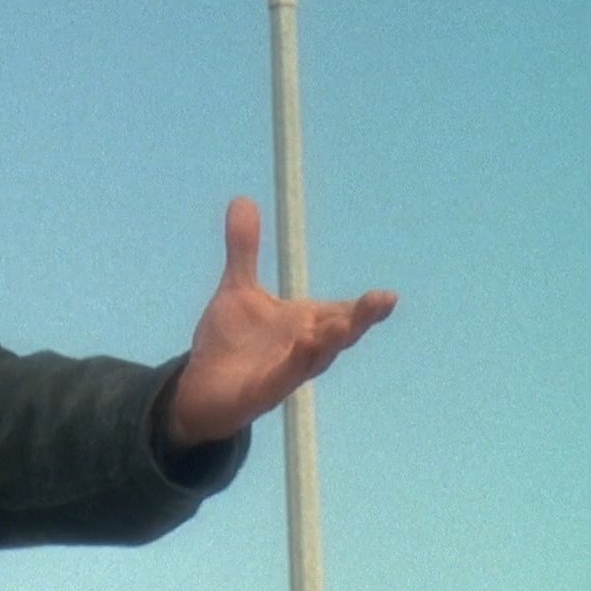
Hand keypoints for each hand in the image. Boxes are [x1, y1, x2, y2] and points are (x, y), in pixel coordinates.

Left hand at [166, 197, 396, 447]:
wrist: (202, 388)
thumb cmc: (231, 341)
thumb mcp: (237, 289)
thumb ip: (244, 249)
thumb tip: (241, 199)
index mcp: (307, 323)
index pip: (343, 312)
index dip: (365, 307)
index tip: (387, 295)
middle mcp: (305, 347)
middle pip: (340, 333)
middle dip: (360, 319)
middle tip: (384, 302)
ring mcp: (286, 371)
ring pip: (317, 357)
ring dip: (330, 341)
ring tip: (343, 325)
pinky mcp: (263, 391)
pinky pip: (281, 378)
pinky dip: (291, 364)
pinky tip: (300, 347)